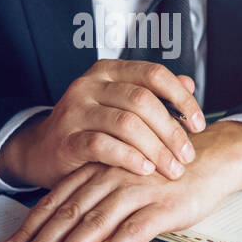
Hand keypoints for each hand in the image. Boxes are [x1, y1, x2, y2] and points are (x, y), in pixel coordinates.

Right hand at [0, 60, 205, 189]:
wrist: (42, 151)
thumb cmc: (90, 128)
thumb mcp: (120, 105)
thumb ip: (152, 93)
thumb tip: (189, 83)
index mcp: (108, 71)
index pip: (154, 74)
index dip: (181, 99)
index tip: (199, 125)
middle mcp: (90, 84)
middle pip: (143, 101)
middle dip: (172, 131)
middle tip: (187, 157)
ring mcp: (75, 110)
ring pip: (126, 124)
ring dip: (156, 149)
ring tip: (172, 169)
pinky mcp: (66, 138)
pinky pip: (103, 145)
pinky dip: (129, 158)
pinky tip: (145, 171)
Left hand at [0, 121, 241, 241]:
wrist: (212, 158)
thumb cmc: (164, 171)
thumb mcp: (124, 178)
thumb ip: (97, 197)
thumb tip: (65, 230)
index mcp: (99, 169)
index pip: (56, 199)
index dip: (31, 226)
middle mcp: (112, 177)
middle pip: (68, 212)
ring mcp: (137, 190)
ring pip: (95, 222)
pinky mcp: (162, 206)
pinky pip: (133, 230)